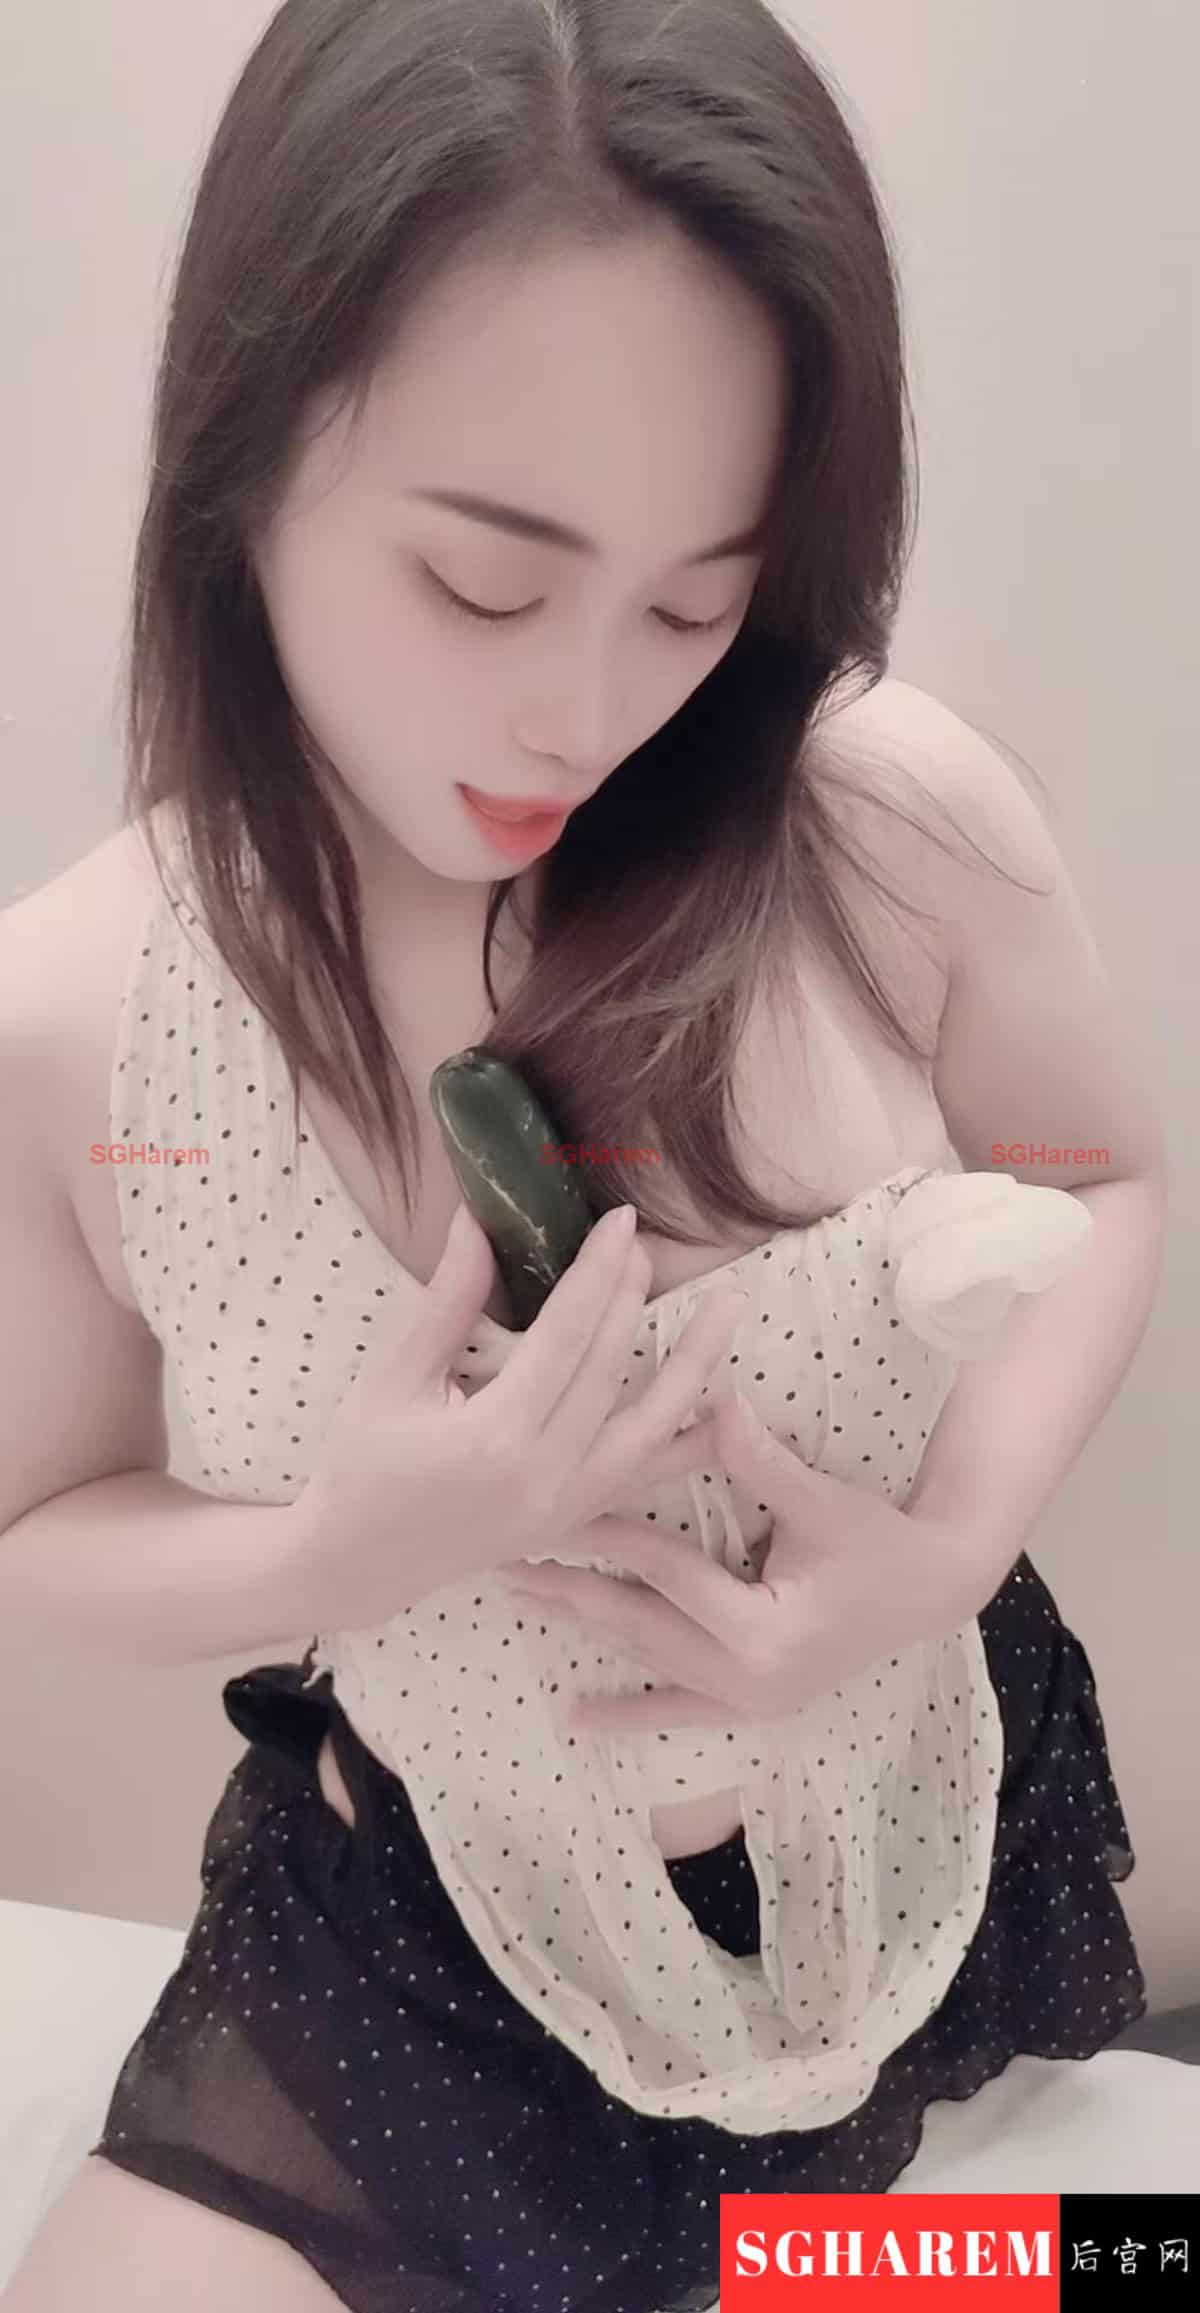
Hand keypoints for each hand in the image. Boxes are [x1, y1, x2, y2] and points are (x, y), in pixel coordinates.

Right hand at [284, 1202, 747, 1629]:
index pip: (565, 1336)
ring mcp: (568, 1506)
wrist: (356, 1563)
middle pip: (610, 1370)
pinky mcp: (577, 1520)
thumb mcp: (394, 1376)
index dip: (597, 1273)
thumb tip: (478, 1220)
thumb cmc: (362, 1463)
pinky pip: (646, 1475)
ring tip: (729, 1311)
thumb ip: (446, 1300)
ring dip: (693, 1367)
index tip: (622, 1223)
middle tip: (648, 1244)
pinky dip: (688, 1440)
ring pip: (652, 1429)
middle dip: (632, 1299)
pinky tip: (720, 1403)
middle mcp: (544, 1475)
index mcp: (494, 1436)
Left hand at [493, 1392, 984, 1732]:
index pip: (666, 1573)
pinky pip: (679, 1712)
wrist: (931, 1589)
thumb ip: (764, 1462)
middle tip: (498, 1560)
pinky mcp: (752, 1706)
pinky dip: (629, 1716)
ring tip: (520, 1600)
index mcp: (765, 1635)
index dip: (607, 1534)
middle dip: (568, 1589)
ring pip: (647, 1661)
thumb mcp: (825, 1501)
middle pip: (640, 1625)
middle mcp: (751, 1683)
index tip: (548, 1504)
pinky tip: (576, 1720)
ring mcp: (749, 1703)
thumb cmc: (880, 1537)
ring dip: (583, 1631)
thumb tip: (715, 1400)